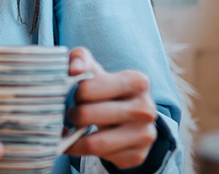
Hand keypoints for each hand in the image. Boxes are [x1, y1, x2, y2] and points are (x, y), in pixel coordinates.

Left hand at [64, 47, 159, 168]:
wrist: (132, 118)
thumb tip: (74, 68)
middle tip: (73, 114)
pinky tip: (85, 142)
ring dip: (75, 138)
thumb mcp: (96, 70)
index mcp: (138, 81)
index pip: (87, 88)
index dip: (75, 92)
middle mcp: (146, 109)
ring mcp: (144, 135)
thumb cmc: (108, 90)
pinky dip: (84, 152)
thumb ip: (80, 60)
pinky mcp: (137, 156)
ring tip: (74, 130)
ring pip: (94, 143)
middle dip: (73, 115)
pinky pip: (101, 158)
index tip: (78, 94)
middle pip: (86, 115)